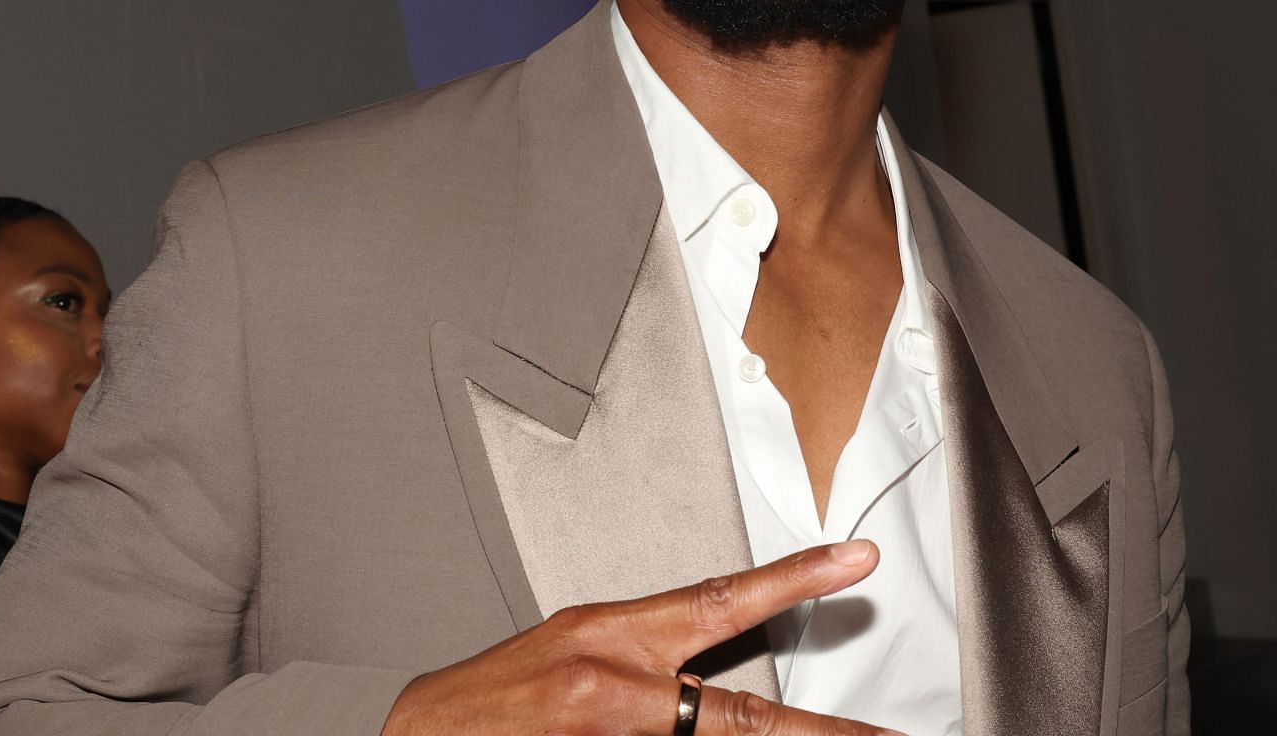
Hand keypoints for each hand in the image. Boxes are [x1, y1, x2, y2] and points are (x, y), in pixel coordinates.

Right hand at [382, 540, 901, 735]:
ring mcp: (607, 731)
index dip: (795, 578)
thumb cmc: (494, 697)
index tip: (854, 558)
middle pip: (737, 718)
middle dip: (820, 735)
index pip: (721, 597)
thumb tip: (707, 682)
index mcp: (613, 635)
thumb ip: (646, 659)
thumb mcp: (574, 648)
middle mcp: (615, 683)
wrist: (422, 734)